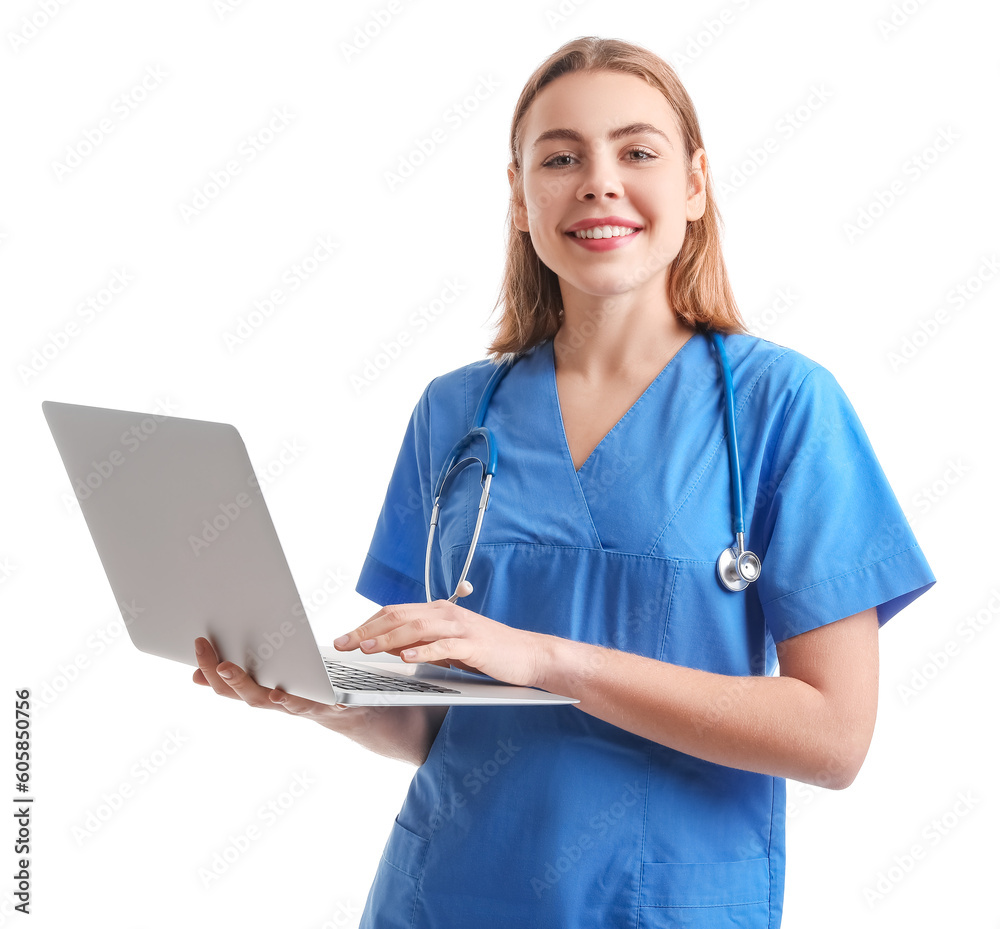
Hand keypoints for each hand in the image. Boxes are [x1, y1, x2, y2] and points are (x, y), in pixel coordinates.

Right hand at [192, 637, 357, 730]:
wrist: (340, 711)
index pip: (226, 685)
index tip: (199, 642)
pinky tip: (336, 701)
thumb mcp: (262, 680)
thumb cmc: (297, 689)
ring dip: (280, 700)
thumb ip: (234, 677)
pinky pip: (329, 706)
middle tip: (222, 665)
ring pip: (288, 706)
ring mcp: (302, 706)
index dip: (209, 668)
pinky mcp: (329, 705)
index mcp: (258, 692)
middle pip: (251, 698)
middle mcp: (276, 703)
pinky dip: (332, 704)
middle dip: (236, 681)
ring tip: (273, 692)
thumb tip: (196, 676)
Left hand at [332, 600, 549, 688]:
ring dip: (389, 638)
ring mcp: (460, 627)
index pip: (394, 612)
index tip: (344, 638)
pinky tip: (406, 658)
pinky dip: (423, 651)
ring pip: (417, 628)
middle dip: (368, 630)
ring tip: (368, 649)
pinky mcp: (474, 644)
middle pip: (398, 616)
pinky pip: (444, 646)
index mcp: (437, 611)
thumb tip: (388, 644)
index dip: (366, 624)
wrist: (527, 654)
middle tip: (344, 644)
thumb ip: (420, 641)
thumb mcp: (448, 644)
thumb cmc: (486, 650)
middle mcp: (446, 613)